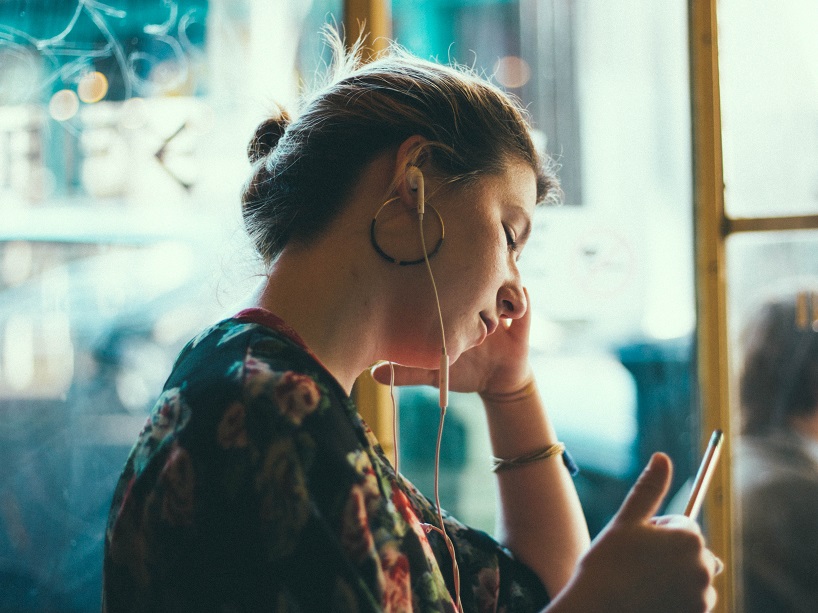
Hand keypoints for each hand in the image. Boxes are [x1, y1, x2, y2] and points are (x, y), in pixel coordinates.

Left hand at [371, 288, 533, 394]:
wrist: (496, 383)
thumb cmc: (463, 374)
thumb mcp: (434, 373)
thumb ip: (407, 372)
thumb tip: (373, 374)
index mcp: (459, 312)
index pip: (453, 289)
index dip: (445, 280)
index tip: (434, 273)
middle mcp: (479, 306)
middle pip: (478, 280)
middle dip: (472, 276)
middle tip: (461, 272)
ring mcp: (501, 311)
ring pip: (502, 287)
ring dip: (497, 284)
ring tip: (489, 286)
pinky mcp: (521, 323)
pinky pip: (524, 306)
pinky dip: (521, 302)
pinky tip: (513, 303)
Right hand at [552, 453, 719, 612]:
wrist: (599, 611)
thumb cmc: (608, 565)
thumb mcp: (626, 522)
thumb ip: (649, 488)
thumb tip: (662, 456)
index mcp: (688, 538)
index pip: (682, 525)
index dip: (657, 532)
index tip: (636, 545)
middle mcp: (703, 567)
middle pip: (692, 550)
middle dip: (669, 553)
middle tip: (637, 565)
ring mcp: (703, 596)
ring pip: (693, 576)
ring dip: (674, 577)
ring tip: (642, 584)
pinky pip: (693, 600)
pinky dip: (677, 599)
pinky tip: (651, 600)